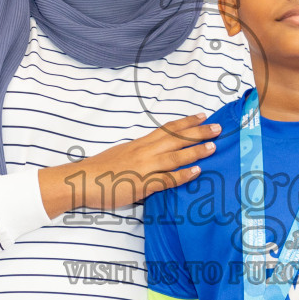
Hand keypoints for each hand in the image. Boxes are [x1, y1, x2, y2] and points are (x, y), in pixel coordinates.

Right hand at [39, 114, 219, 218]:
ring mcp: (143, 167)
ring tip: (213, 147)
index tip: (202, 116)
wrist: (81, 181)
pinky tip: (196, 172)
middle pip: (175, 138)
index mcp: (139, 144)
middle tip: (217, 128)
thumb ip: (140, 156)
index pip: (167, 129)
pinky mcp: (141, 183)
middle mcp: (143, 151)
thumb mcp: (122, 157)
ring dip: (195, 151)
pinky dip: (182, 175)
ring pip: (174, 156)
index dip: (186, 122)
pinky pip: (166, 178)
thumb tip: (155, 157)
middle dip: (198, 132)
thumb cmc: (99, 172)